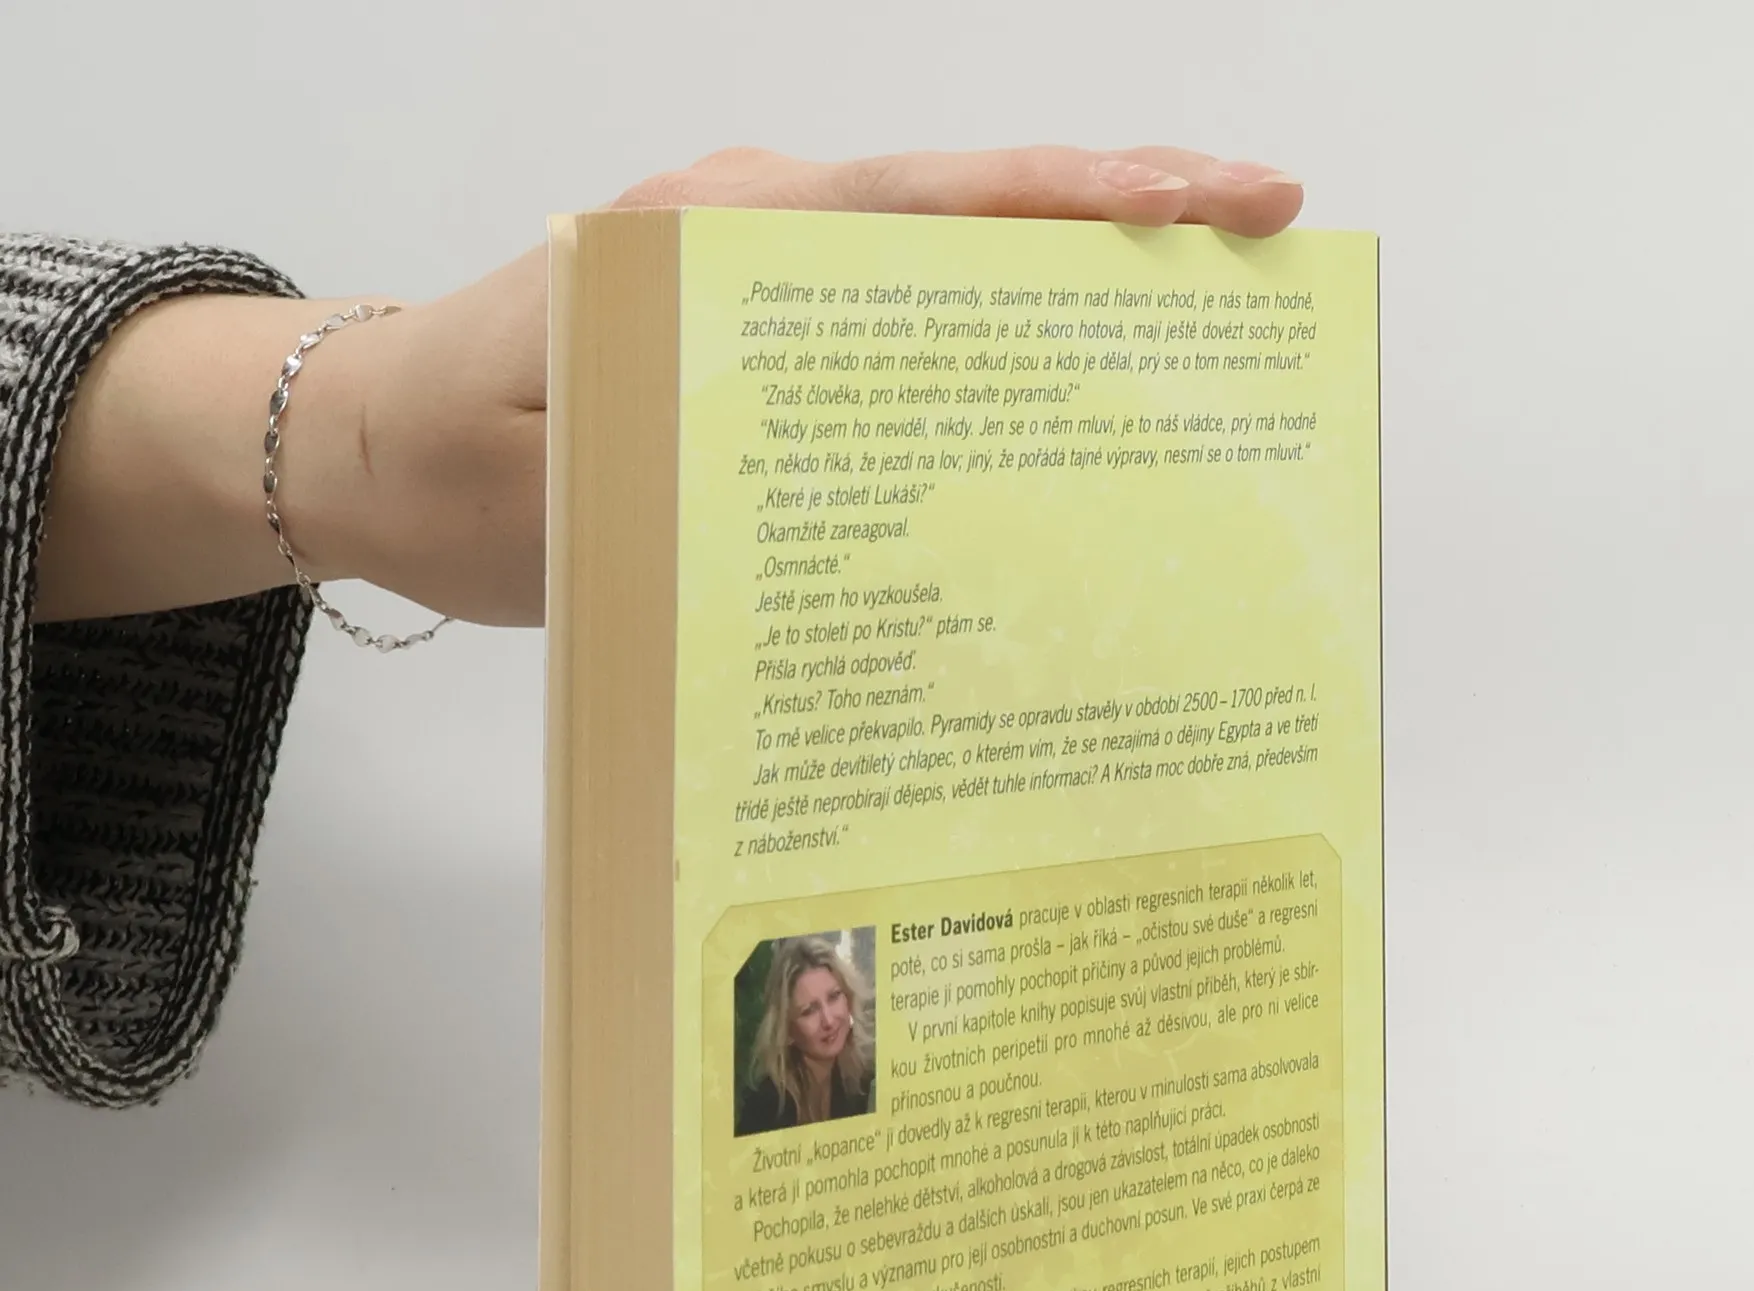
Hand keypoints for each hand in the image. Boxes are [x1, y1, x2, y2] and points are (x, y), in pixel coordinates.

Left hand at [34, 147, 1303, 627]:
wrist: (363, 451)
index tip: (1218, 199)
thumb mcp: (561, 481)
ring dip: (1069, 286)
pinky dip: (987, 343)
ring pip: (944, 265)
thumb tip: (853, 499)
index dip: (1086, 199)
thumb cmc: (448, 464)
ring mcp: (760, 284)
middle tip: (1262, 244)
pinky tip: (1051, 402)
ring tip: (1196, 329)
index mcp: (721, 241)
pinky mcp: (755, 342)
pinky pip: (896, 326)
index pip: (937, 199)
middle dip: (1123, 222)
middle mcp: (757, 237)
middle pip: (971, 211)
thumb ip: (695, 467)